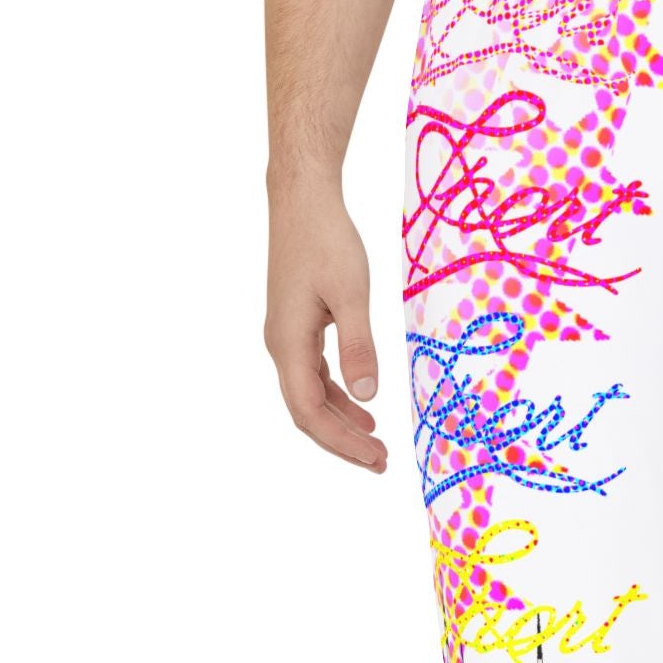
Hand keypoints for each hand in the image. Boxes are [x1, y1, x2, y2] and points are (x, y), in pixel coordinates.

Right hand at [263, 178, 388, 473]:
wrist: (303, 200)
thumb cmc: (327, 240)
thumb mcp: (351, 294)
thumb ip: (359, 346)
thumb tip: (368, 395)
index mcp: (288, 344)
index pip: (310, 411)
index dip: (342, 442)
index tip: (376, 457)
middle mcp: (281, 346)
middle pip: (307, 412)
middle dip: (343, 442)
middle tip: (381, 463)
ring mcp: (286, 338)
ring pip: (311, 396)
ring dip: (342, 422)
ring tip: (376, 444)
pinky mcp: (297, 327)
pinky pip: (314, 375)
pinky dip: (338, 396)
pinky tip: (362, 405)